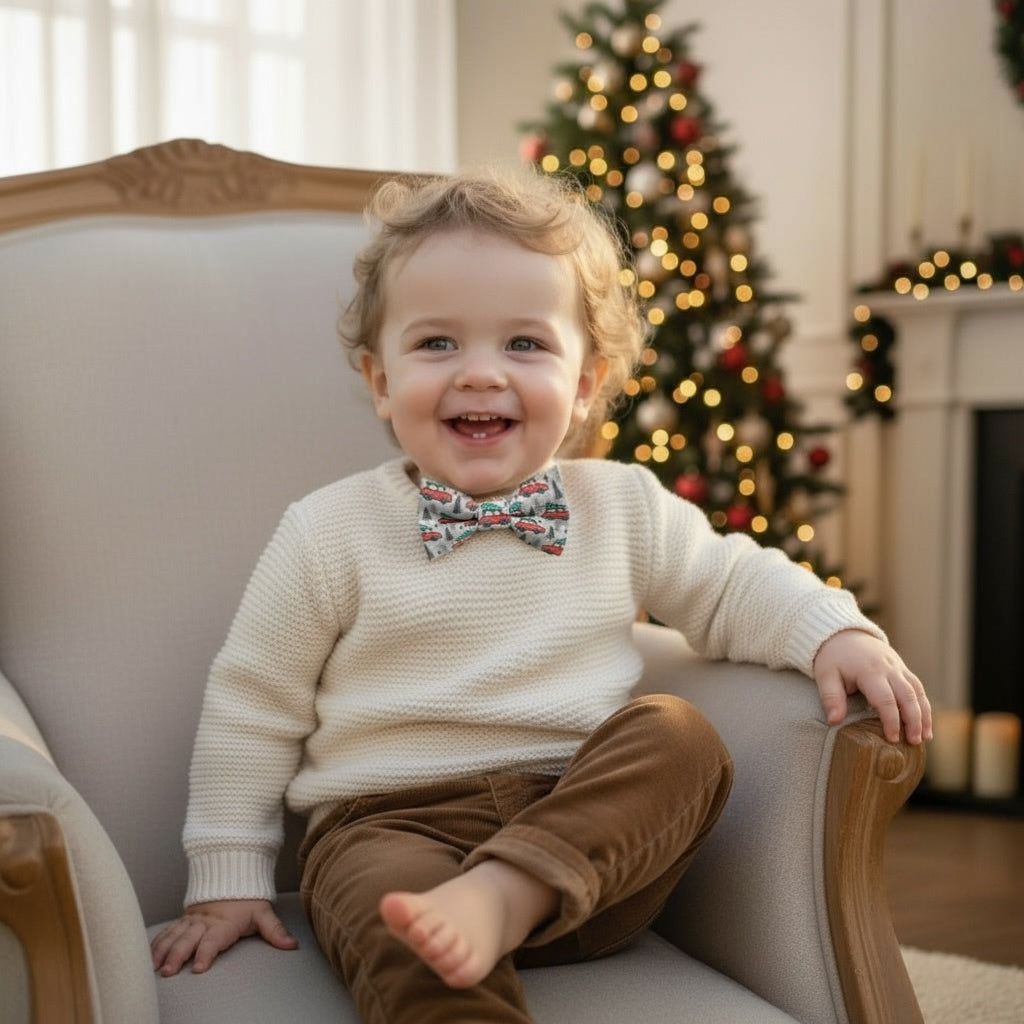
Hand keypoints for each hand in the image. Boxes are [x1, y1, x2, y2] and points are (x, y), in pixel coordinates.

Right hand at [150, 899, 297, 975]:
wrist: (232, 873)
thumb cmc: (249, 899)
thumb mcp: (263, 912)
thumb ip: (275, 931)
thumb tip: (292, 945)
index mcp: (225, 923)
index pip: (214, 940)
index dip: (207, 953)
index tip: (199, 967)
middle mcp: (205, 922)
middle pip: (189, 940)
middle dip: (178, 955)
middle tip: (169, 971)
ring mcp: (192, 920)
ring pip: (175, 935)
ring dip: (164, 950)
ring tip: (155, 967)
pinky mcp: (184, 919)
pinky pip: (168, 930)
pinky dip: (157, 942)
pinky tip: (149, 956)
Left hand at [813, 629, 931, 744]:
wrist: (844, 634)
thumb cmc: (833, 657)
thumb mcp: (825, 675)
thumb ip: (831, 697)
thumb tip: (834, 721)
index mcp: (869, 671)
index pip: (885, 699)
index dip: (891, 720)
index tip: (892, 738)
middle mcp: (888, 668)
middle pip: (908, 696)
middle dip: (913, 721)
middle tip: (913, 742)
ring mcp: (898, 667)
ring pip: (918, 691)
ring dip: (924, 715)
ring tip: (924, 737)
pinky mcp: (902, 669)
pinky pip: (918, 687)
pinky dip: (924, 705)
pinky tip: (925, 723)